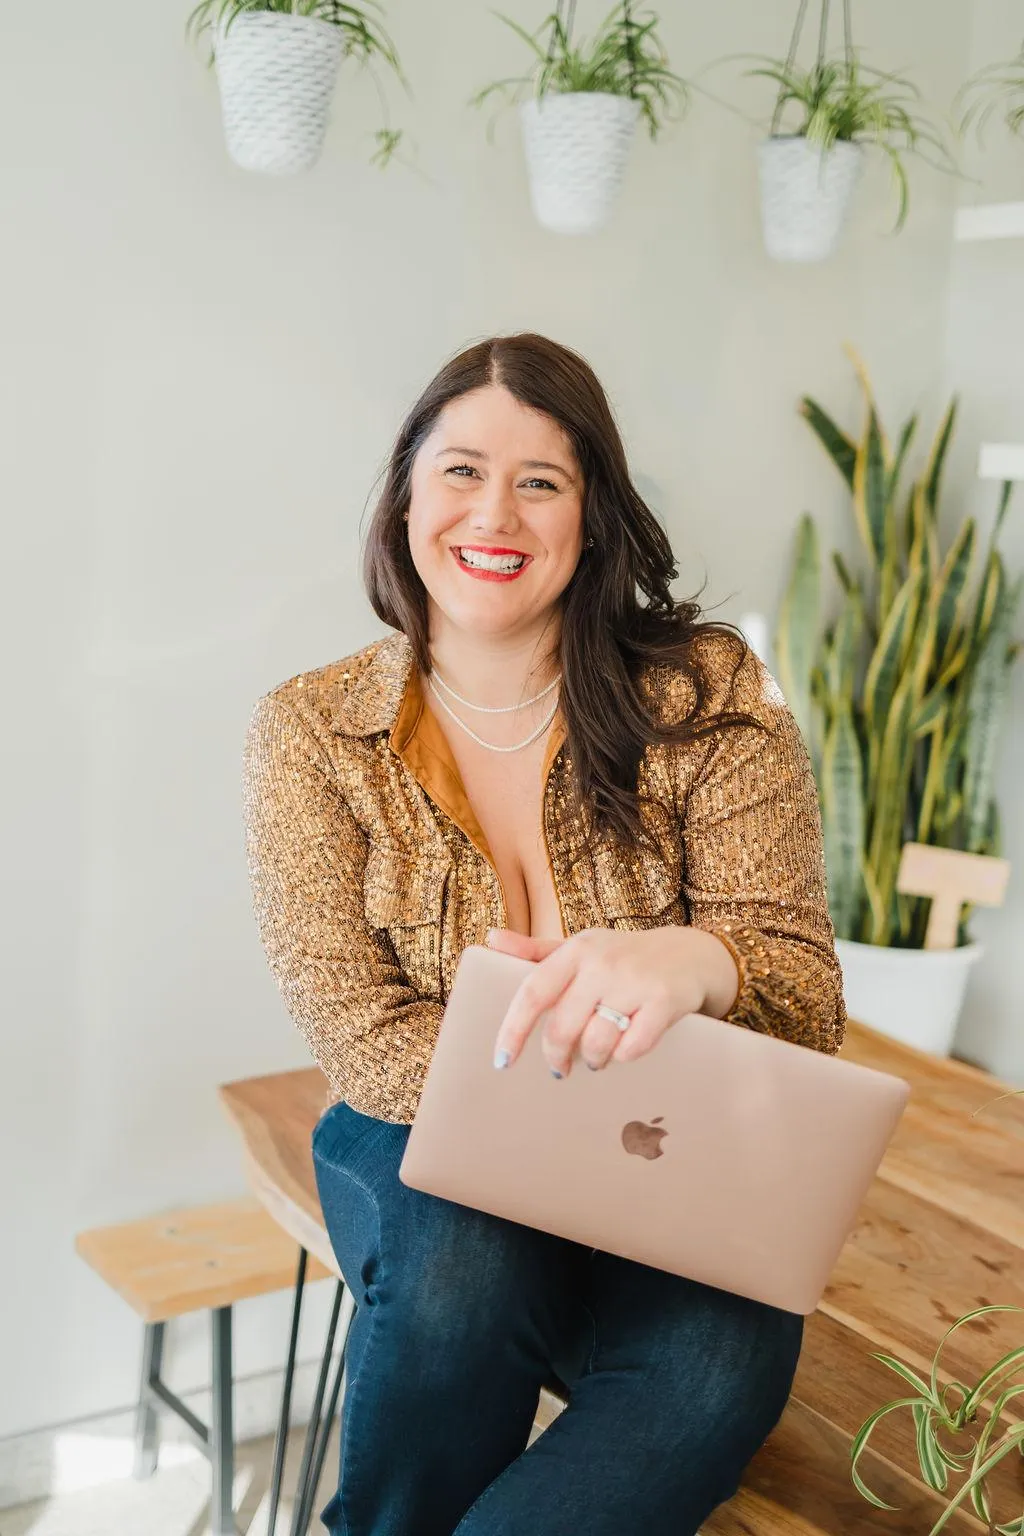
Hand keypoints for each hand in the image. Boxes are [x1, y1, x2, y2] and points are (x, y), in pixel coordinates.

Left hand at [485, 924, 739, 1077]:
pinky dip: (624, 1056)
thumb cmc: (625, 956)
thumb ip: (536, 949)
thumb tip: (491, 939)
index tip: (502, 1061)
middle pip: (563, 1027)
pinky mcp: (665, 1000)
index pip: (533, 993)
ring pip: (597, 1041)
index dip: (513, 1030)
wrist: (692, 954)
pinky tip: (624, 1051)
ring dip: (593, 1060)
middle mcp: (603, 962)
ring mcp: (635, 981)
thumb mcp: (581, 948)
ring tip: (596, 1060)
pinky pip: (632, 1046)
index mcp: (577, 950)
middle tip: (559, 1070)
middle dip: (557, 1057)